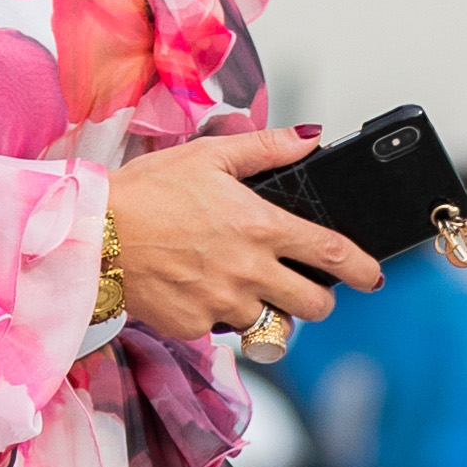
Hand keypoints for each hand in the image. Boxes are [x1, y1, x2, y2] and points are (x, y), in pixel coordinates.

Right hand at [102, 125, 382, 346]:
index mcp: (259, 227)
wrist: (93, 235)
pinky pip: (222, 330)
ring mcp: (222, 304)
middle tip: (305, 289)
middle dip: (319, 300)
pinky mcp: (194, 328)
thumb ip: (265, 148)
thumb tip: (309, 136)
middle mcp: (248, 271)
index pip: (330, 254)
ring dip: (262, 306)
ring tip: (232, 281)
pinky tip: (194, 289)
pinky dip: (216, 315)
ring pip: (268, 321)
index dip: (362, 267)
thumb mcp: (207, 156)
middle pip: (313, 305)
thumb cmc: (145, 191)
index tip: (374, 274)